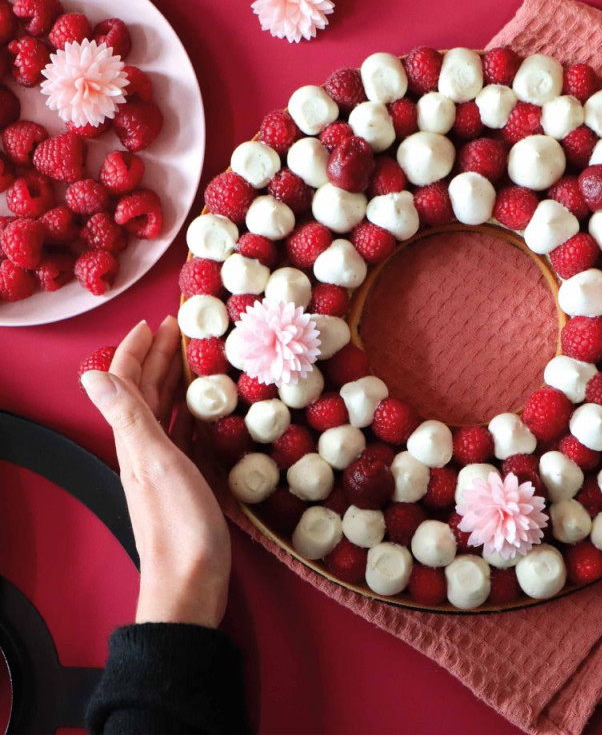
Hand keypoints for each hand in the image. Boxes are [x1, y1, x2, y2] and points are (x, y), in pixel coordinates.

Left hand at [81, 318, 230, 627]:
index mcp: (134, 439)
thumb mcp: (155, 463)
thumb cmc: (179, 523)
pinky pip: (185, 431)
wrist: (191, 582)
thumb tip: (92, 376)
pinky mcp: (186, 477)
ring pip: (165, 409)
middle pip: (146, 391)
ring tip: (195, 357)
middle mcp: (144, 447)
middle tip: (180, 329)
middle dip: (158, 356)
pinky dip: (192, 409)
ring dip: (175, 379)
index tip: (155, 322)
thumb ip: (129, 418)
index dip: (136, 350)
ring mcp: (164, 463)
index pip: (127, 382)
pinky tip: (207, 405)